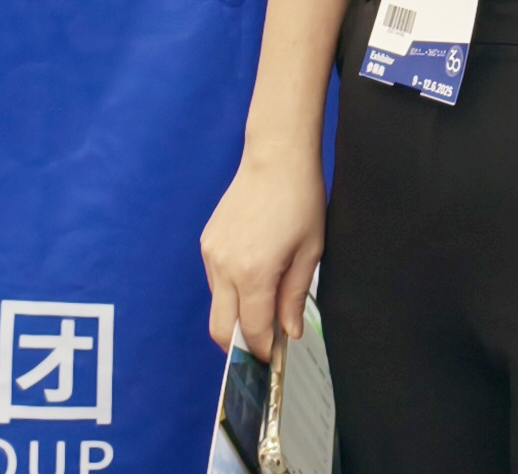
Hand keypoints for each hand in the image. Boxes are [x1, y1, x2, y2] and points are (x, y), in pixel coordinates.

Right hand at [200, 149, 325, 356]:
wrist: (275, 158)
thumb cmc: (299, 200)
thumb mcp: (310, 252)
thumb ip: (295, 297)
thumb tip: (288, 333)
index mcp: (253, 273)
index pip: (251, 331)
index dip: (263, 351)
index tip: (275, 359)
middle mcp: (225, 267)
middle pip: (220, 329)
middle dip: (240, 346)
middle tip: (264, 348)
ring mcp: (212, 255)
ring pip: (217, 306)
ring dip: (236, 316)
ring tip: (265, 309)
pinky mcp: (207, 243)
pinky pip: (215, 282)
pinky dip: (231, 292)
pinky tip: (255, 280)